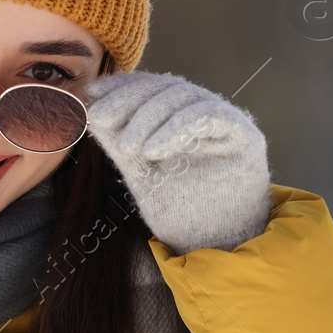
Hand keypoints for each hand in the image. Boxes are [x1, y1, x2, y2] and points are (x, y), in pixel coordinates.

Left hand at [83, 70, 271, 253]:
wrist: (214, 245)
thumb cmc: (180, 210)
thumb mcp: (140, 173)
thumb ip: (119, 143)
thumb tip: (88, 110)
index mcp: (179, 118)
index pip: (150, 89)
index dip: (120, 88)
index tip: (91, 95)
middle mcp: (203, 113)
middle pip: (164, 88)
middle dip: (128, 100)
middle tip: (99, 117)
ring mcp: (226, 121)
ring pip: (184, 98)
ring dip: (149, 117)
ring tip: (128, 147)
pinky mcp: (244, 134)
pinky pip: (208, 116)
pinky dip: (176, 129)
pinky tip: (153, 151)